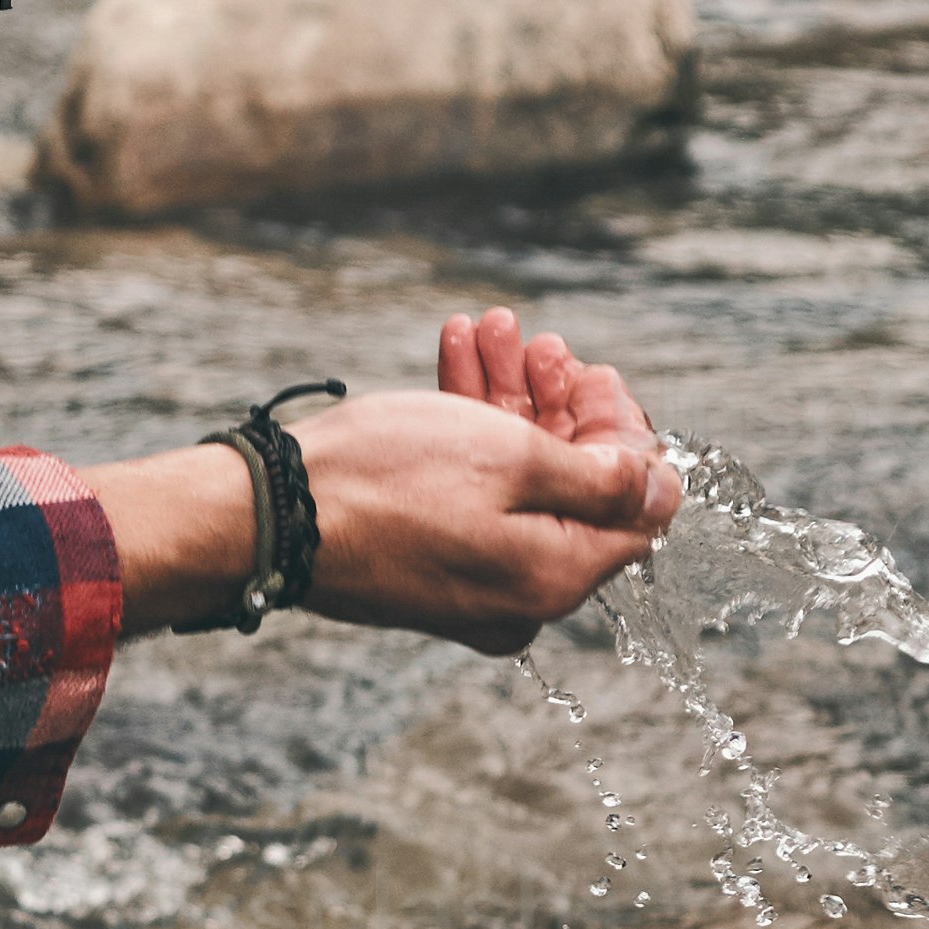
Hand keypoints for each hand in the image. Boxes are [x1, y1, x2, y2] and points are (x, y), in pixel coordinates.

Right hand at [304, 314, 674, 650]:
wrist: (266, 516)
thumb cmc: (384, 482)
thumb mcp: (511, 458)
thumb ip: (599, 476)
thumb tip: (662, 489)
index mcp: (556, 578)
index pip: (636, 510)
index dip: (625, 435)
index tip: (594, 377)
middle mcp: (521, 597)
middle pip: (574, 492)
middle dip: (558, 404)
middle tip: (537, 345)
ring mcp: (471, 585)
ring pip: (514, 482)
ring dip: (507, 402)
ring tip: (487, 332)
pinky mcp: (426, 566)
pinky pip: (469, 498)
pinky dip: (467, 433)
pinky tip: (455, 361)